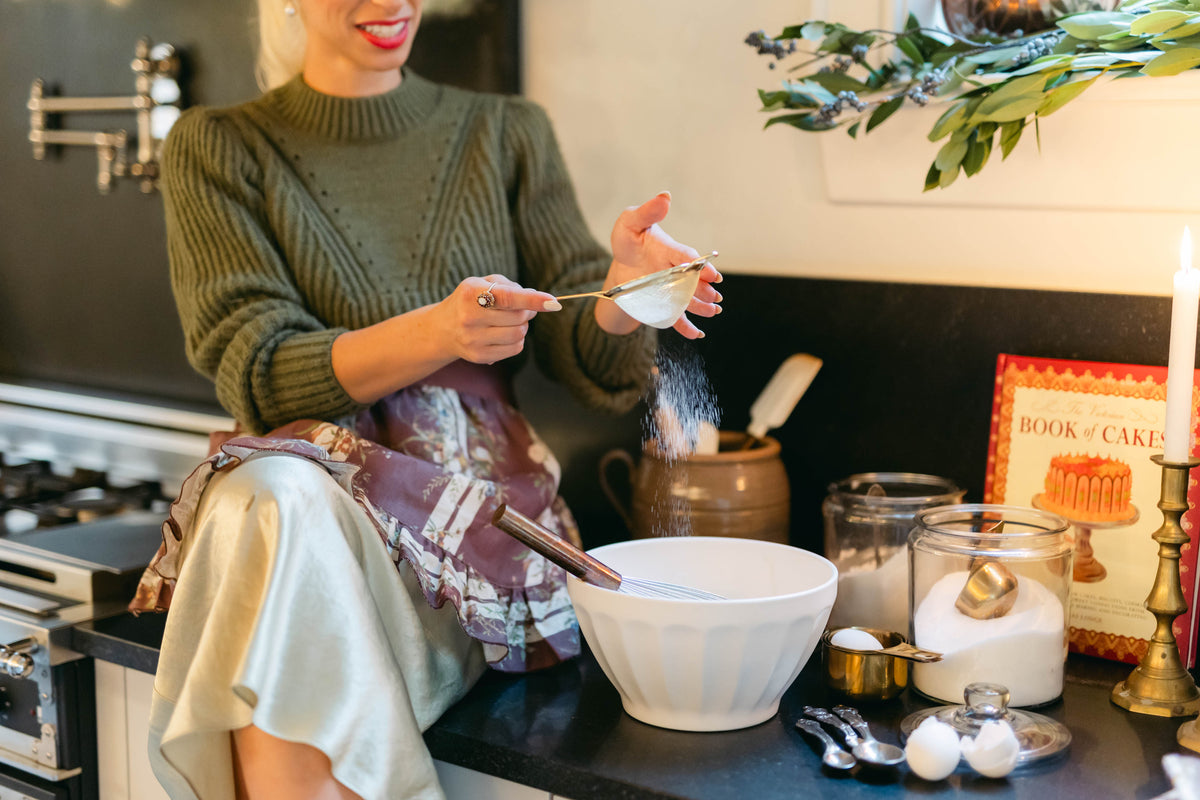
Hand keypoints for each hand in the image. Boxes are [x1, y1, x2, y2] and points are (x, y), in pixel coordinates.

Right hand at [440, 275, 561, 363]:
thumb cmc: (470, 300)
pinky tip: (505, 333)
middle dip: (528, 311)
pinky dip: (518, 340)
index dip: (532, 300)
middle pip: (518, 317)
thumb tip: (538, 300)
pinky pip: (515, 349)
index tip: (553, 302)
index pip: (507, 297)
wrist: (443, 329)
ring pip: (518, 334)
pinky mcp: (479, 357)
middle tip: (524, 308)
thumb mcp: (482, 283)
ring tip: (512, 320)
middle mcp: (470, 318)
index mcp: (471, 294)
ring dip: (523, 326)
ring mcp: (473, 340)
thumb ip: (509, 287)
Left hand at [606, 191, 721, 338]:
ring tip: (714, 311)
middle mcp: (675, 271)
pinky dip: (687, 327)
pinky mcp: (665, 304)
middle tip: (716, 297)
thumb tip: (665, 196)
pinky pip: (677, 317)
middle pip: (693, 281)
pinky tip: (697, 334)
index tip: (711, 274)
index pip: (687, 257)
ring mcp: (672, 289)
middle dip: (705, 289)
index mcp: (671, 251)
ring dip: (702, 306)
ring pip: (689, 300)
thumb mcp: (631, 222)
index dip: (699, 266)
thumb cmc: (629, 239)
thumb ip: (648, 212)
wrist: (622, 263)